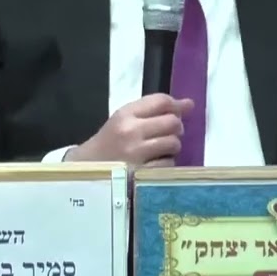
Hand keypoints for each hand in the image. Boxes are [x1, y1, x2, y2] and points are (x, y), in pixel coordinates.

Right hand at [64, 94, 192, 165]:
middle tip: (168, 133)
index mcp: (125, 114)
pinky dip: (166, 164)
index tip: (179, 112)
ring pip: (173, 143)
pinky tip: (155, 163)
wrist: (87, 169)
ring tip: (160, 149)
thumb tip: (190, 104)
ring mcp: (136, 154)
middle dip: (176, 127)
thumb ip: (154, 110)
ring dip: (172, 146)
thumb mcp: (124, 119)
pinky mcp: (141, 174)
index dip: (176, 105)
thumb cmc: (110, 142)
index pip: (161, 101)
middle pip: (172, 121)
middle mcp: (131, 132)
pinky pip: (169, 164)